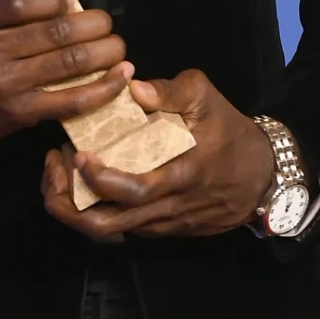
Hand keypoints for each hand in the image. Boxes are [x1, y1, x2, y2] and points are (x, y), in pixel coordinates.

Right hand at [0, 0, 131, 143]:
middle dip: (94, 25)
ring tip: (117, 46)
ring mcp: (2, 84)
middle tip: (107, 23)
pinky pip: (69, 100)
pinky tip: (119, 78)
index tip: (73, 1)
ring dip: (104, 53)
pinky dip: (101, 88)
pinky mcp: (18, 112)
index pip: (23, 0)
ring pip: (67, 64)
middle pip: (54, 33)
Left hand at [40, 68, 274, 238]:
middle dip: (66, 202)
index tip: (78, 153)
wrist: (265, 177)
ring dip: (75, 205)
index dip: (98, 179)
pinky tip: (85, 179)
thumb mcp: (207, 99)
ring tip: (60, 170)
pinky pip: (122, 226)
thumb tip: (132, 87)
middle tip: (53, 165)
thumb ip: (170, 91)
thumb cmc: (231, 133)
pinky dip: (95, 207)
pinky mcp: (162, 230)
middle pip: (104, 226)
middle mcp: (166, 209)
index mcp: (180, 176)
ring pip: (108, 231)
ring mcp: (162, 224)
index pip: (132, 192)